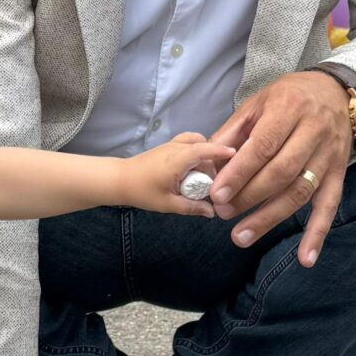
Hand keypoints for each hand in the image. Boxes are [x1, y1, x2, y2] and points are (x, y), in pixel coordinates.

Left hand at [114, 132, 235, 215]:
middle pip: (203, 148)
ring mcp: (171, 145)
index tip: (236, 154)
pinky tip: (195, 168)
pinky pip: (188, 143)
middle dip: (213, 162)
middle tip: (214, 183)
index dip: (220, 151)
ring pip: (196, 143)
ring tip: (204, 177)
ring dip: (204, 157)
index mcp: (176, 160)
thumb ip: (192, 207)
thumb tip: (212, 212)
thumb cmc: (142, 192)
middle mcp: (175, 148)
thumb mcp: (168, 204)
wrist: (120, 180)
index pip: (202, 149)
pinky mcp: (168, 147)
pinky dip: (196, 151)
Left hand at [204, 71, 352, 267]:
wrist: (337, 91)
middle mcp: (313, 132)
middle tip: (223, 214)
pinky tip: (305, 259)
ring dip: (271, 218)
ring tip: (242, 236)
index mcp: (289, 109)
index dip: (239, 172)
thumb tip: (207, 163)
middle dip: (249, 196)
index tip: (217, 194)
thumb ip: (233, 132)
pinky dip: (317, 234)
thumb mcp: (258, 102)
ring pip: (300, 192)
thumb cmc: (290, 96)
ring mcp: (329, 156)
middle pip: (281, 172)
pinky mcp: (339, 174)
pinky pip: (329, 207)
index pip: (262, 146)